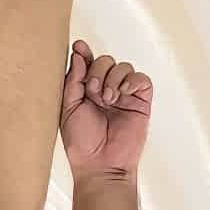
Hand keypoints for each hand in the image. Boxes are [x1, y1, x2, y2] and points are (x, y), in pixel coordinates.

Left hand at [60, 40, 152, 183]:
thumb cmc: (80, 142)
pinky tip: (121, 94)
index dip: (83, 53)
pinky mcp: (140, 101)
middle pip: (105, 60)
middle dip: (98, 70)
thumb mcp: (69, 108)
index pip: (86, 65)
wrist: (99, 163)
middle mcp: (104, 90)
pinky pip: (141, 79)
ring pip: (123, 66)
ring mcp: (123, 95)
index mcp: (85, 91)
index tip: (77, 46)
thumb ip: (73, 82)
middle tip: (93, 90)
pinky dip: (131, 80)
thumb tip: (77, 55)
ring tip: (106, 99)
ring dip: (113, 78)